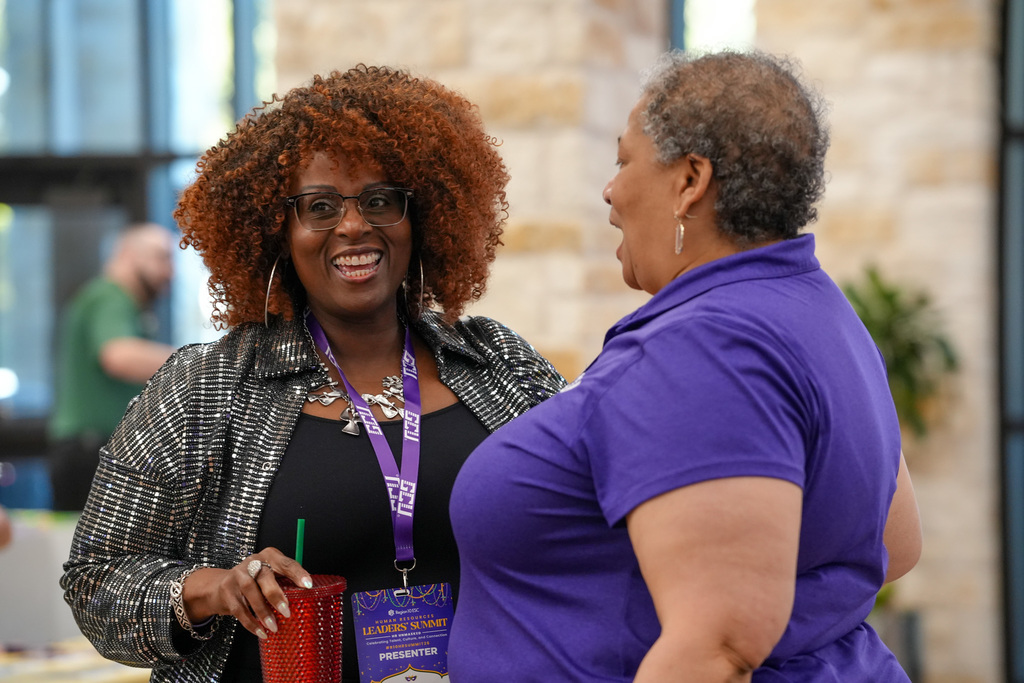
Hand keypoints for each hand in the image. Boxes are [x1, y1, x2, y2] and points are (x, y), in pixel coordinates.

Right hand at [180, 547, 312, 638]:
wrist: (221, 586)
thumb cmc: (256, 581)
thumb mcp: (271, 576)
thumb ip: (285, 582)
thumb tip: (306, 598)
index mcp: (270, 556)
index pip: (286, 563)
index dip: (297, 573)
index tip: (308, 585)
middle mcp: (253, 562)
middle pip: (264, 576)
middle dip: (276, 595)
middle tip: (286, 612)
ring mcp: (237, 576)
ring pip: (250, 592)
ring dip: (262, 611)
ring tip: (273, 627)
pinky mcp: (227, 591)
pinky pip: (239, 609)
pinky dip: (251, 623)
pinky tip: (261, 632)